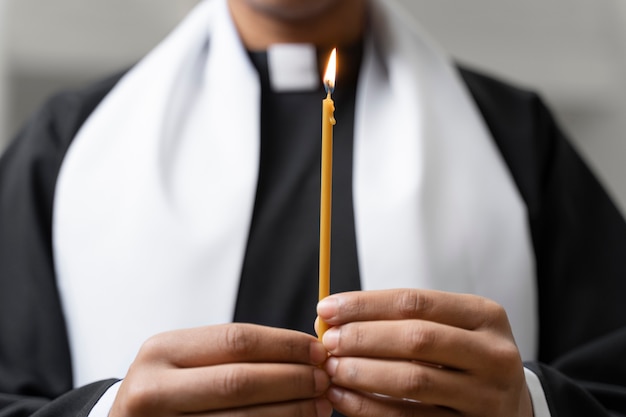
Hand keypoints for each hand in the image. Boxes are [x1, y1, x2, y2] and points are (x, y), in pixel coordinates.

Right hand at [110, 323, 331, 416]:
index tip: (318, 350)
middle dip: (291, 379)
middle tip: (324, 379)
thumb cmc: (169, 388)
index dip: (284, 344)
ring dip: (290, 411)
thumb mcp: (186, 360)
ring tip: (319, 404)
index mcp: (162, 351)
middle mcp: (153, 389)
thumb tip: (304, 350)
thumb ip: (233, 353)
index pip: (235, 340)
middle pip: (239, 381)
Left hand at [316, 289, 532, 416]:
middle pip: (416, 339)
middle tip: (328, 341)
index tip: (327, 308)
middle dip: (363, 338)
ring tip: (332, 368)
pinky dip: (371, 408)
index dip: (365, 304)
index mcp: (485, 315)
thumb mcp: (451, 327)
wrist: (511, 405)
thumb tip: (334, 316)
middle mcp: (493, 354)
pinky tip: (344, 399)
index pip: (415, 302)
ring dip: (363, 374)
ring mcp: (486, 396)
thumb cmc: (466, 356)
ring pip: (413, 382)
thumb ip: (402, 320)